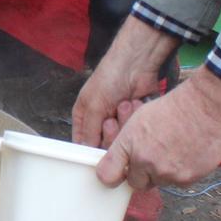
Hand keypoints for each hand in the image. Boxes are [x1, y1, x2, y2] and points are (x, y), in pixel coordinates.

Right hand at [72, 16, 178, 145]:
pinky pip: (135, 131)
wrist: (136, 63)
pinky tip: (134, 103)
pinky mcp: (135, 119)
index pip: (83, 144)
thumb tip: (89, 154)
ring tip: (124, 104)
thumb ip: (90, 132)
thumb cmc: (108, 79)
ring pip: (122, 139)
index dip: (90, 151)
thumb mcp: (93, 106)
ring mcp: (119, 121)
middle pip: (105, 145)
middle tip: (111, 120)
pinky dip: (135, 117)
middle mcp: (100, 121)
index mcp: (84, 118)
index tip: (98, 157)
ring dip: (124, 122)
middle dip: (110, 134)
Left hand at [94, 72, 220, 189]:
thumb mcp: (139, 119)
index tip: (117, 173)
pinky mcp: (187, 179)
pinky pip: (179, 182)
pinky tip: (187, 154)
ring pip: (159, 182)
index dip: (113, 176)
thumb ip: (127, 145)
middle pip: (136, 183)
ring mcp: (167, 173)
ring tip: (173, 150)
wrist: (205, 108)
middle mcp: (145, 162)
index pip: (108, 175)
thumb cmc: (172, 108)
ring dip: (163, 172)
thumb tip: (121, 163)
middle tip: (151, 159)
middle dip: (141, 174)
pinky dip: (182, 173)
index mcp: (130, 145)